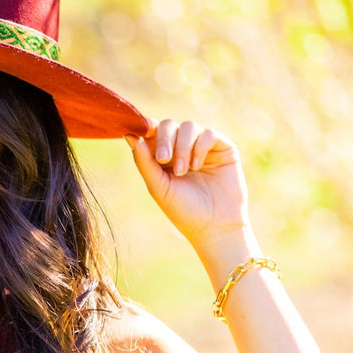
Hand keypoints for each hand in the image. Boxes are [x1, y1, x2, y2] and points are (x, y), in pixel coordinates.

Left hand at [125, 119, 248, 252]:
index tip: (144, 130)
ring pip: (189, 126)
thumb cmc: (184, 211)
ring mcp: (203, 147)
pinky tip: (198, 166)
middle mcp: (183, 149)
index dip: (147, 127)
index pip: (154, 132)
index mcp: (164, 157)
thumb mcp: (159, 187)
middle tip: (164, 160)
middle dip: (164, 139)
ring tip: (183, 171)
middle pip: (169, 125)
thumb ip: (144, 162)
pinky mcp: (223, 148)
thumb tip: (129, 136)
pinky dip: (200, 147)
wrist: (214, 226)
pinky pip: (209, 133)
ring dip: (182, 147)